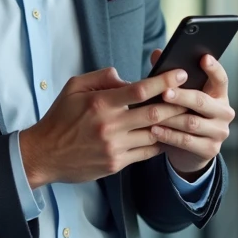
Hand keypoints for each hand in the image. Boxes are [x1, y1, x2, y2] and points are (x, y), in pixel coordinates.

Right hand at [19, 66, 190, 188]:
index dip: (163, 81)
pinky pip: (146, 153)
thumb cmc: (59, 118)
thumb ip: (101, 78)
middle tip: (193, 96)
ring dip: (172, 125)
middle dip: (177, 103)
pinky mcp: (116, 164)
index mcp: (100, 103)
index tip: (179, 74)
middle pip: (154, 113)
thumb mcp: (73, 88)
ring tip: (185, 116)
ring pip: (154, 134)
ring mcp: (114, 147)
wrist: (44, 154)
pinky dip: (160, 143)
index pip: (139, 89)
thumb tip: (125, 77)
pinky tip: (168, 135)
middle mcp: (110, 125)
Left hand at [147, 51, 234, 178]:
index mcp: (219, 94)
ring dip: (170, 118)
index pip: (221, 79)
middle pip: (202, 101)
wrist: (188, 151)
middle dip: (182, 96)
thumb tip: (156, 53)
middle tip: (165, 92)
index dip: (213, 68)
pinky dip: (168, 135)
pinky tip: (154, 130)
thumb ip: (170, 77)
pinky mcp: (211, 149)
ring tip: (152, 113)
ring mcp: (219, 132)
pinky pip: (187, 141)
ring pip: (192, 123)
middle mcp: (224, 112)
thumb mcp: (180, 96)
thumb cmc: (183, 115)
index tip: (203, 58)